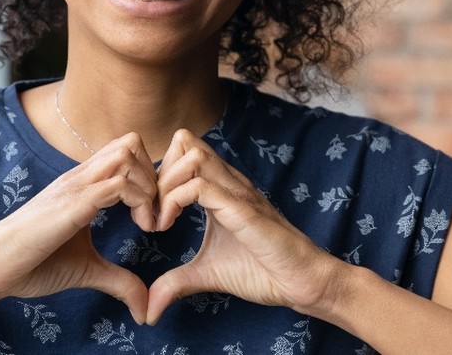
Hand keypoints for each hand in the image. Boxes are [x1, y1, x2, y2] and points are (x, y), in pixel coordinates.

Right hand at [0, 133, 158, 323]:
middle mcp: (80, 177)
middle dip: (155, 175)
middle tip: (157, 214)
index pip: (126, 152)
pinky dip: (141, 201)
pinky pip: (117, 183)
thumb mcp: (87, 270)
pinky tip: (141, 228)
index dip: (150, 178)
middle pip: (130, 142)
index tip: (153, 216)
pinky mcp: (72, 204)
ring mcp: (75, 187)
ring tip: (149, 223)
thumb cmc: (32, 263)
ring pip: (127, 154)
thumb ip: (118, 280)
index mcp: (83, 185)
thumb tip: (144, 308)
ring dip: (150, 187)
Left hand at [145, 129, 345, 324]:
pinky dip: (173, 201)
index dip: (157, 176)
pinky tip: (168, 226)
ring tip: (159, 221)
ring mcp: (236, 191)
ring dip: (163, 185)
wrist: (303, 282)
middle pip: (183, 141)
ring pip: (190, 155)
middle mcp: (228, 181)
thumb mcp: (207, 274)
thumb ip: (176, 283)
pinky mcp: (241, 208)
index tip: (149, 214)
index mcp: (220, 188)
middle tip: (150, 213)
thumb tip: (149, 310)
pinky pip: (200, 185)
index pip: (182, 151)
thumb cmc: (263, 271)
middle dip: (156, 173)